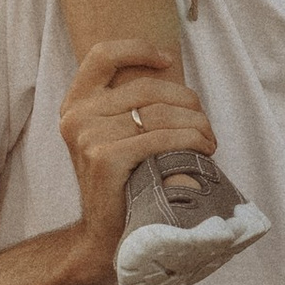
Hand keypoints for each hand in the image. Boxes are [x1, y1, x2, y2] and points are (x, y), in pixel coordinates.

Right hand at [57, 40, 212, 267]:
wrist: (104, 235)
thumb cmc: (120, 183)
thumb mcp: (110, 136)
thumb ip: (124, 106)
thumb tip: (171, 77)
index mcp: (75, 104)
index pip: (103, 55)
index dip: (138, 49)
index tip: (168, 61)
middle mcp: (76, 117)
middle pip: (147, 88)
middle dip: (187, 102)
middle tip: (205, 123)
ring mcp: (88, 138)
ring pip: (160, 113)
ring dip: (196, 125)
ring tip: (209, 140)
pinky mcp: (105, 159)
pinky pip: (161, 138)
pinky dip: (190, 141)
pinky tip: (202, 151)